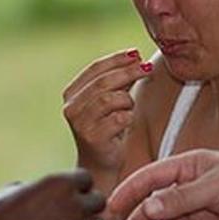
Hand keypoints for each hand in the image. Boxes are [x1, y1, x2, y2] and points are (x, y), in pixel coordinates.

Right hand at [0, 170, 107, 219]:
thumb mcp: (11, 190)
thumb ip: (34, 186)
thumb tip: (35, 188)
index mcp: (60, 182)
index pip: (86, 178)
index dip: (75, 188)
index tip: (64, 198)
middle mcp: (76, 204)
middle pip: (99, 201)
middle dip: (86, 208)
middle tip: (68, 219)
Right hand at [62, 50, 151, 174]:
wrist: (100, 165)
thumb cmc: (108, 130)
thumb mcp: (111, 101)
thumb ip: (119, 81)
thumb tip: (136, 56)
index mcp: (71, 93)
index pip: (95, 69)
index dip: (117, 59)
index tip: (136, 53)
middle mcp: (71, 107)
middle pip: (103, 82)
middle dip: (128, 72)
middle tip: (147, 68)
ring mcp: (80, 123)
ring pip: (110, 99)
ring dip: (127, 101)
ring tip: (130, 108)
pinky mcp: (93, 138)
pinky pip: (119, 118)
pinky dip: (128, 117)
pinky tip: (126, 122)